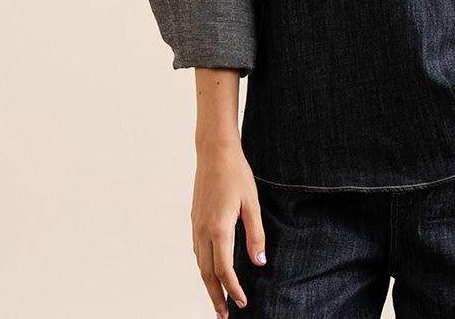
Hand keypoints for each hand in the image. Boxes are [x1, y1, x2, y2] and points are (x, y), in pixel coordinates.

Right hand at [191, 140, 265, 316]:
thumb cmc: (236, 174)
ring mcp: (196, 225)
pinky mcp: (194, 218)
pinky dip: (204, 266)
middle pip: (207, 274)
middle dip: (215, 297)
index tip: (242, 303)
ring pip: (200, 263)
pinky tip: (211, 269)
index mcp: (218, 229)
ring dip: (208, 283)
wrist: (214, 152)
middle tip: (223, 316)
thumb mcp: (252, 203)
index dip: (233, 289)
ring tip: (218, 298)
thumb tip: (259, 262)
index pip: (224, 270)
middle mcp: (202, 231)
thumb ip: (256, 234)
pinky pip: (197, 250)